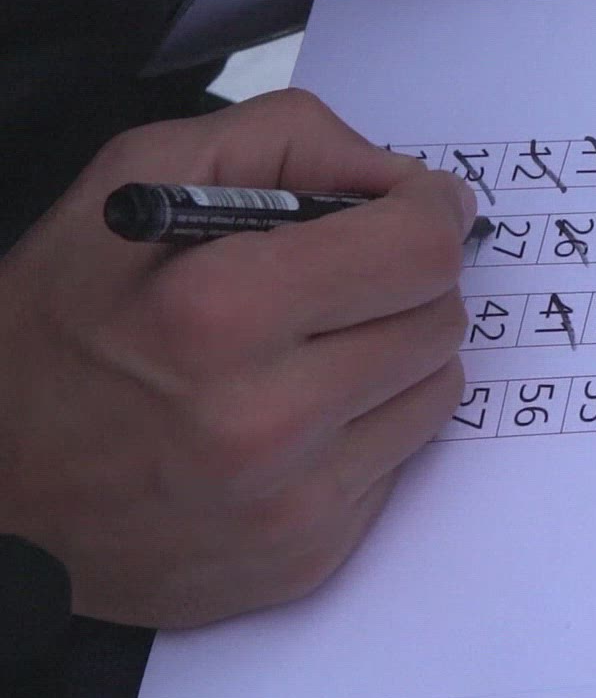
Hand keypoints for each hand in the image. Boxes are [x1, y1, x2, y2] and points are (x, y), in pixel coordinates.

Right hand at [0, 91, 475, 627]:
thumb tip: (408, 180)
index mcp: (216, 313)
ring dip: (397, 354)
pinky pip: (401, 462)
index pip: (419, 252)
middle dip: (409, 282)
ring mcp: (288, 502)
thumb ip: (286, 139)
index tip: (414, 205)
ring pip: (437, 390)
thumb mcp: (139, 180)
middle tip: (347, 277)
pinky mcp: (306, 557)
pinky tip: (294, 416)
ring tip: (313, 346)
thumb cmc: (53, 327)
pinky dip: (366, 426)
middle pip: (440, 320)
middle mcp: (262, 420)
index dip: (429, 212)